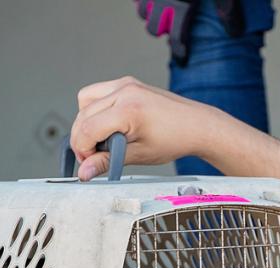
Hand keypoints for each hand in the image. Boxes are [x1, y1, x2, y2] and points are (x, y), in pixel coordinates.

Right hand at [70, 77, 224, 179]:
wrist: (196, 125)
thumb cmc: (175, 139)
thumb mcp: (138, 155)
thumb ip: (107, 162)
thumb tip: (84, 171)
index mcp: (129, 109)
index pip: (88, 129)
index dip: (83, 150)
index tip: (89, 163)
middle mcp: (125, 91)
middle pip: (83, 116)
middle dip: (83, 139)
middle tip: (95, 156)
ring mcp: (125, 84)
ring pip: (85, 101)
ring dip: (86, 122)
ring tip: (103, 140)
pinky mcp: (127, 83)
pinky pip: (97, 93)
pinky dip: (95, 109)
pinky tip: (108, 124)